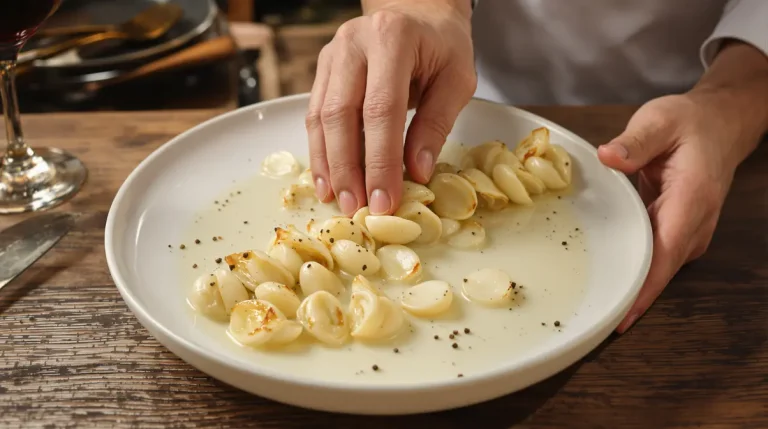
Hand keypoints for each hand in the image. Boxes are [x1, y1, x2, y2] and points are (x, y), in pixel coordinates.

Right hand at [305, 0, 475, 215]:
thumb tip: (417, 173)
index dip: (380, 160)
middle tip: (357, 208)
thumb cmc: (442, 46)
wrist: (417, 11)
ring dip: (328, 164)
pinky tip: (328, 180)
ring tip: (339, 201)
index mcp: (392, 38)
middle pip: (341, 114)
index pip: (381, 109)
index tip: (385, 200)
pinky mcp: (322, 69)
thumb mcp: (456, 80)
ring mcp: (332, 54)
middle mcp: (353, 42)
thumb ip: (436, 124)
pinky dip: (320, 151)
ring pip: (320, 117)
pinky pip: (314, 115)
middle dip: (347, 168)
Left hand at [597, 91, 758, 332]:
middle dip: (631, 297)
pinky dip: (634, 270)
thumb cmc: (689, 123)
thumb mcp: (659, 120)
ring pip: (658, 268)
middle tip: (592, 319)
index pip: (667, 251)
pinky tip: (606, 279)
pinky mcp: (678, 232)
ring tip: (593, 307)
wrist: (719, 123)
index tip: (623, 314)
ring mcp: (689, 231)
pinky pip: (654, 258)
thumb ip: (634, 141)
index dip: (646, 286)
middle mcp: (695, 222)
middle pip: (661, 270)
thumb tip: (608, 157)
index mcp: (692, 198)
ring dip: (631, 287)